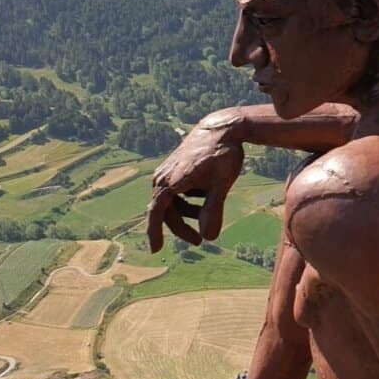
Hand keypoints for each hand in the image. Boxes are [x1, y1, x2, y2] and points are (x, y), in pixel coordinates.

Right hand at [146, 113, 244, 251]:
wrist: (223, 127)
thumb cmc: (223, 154)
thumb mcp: (222, 184)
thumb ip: (214, 210)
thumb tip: (209, 238)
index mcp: (171, 181)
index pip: (157, 212)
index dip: (155, 232)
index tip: (156, 250)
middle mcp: (163, 176)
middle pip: (167, 211)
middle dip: (182, 227)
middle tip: (199, 241)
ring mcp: (167, 171)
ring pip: (173, 202)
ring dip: (188, 212)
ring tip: (210, 213)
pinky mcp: (175, 168)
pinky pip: (177, 191)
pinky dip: (191, 198)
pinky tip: (208, 193)